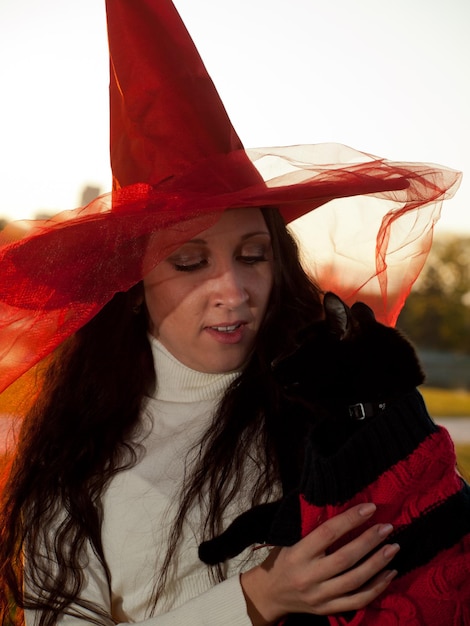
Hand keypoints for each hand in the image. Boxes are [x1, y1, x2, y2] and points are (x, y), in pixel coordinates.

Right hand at [240, 503, 398, 625]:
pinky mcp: (328, 610)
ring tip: (393, 547)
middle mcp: (309, 576)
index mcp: (298, 554)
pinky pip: (358, 600)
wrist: (269, 594)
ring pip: (355, 580)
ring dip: (378, 563)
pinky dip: (377, 588)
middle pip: (345, 558)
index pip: (328, 533)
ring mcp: (320, 596)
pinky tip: (390, 573)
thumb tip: (347, 513)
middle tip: (387, 527)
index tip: (369, 508)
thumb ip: (315, 532)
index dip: (350, 519)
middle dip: (369, 541)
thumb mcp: (291, 541)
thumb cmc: (282, 560)